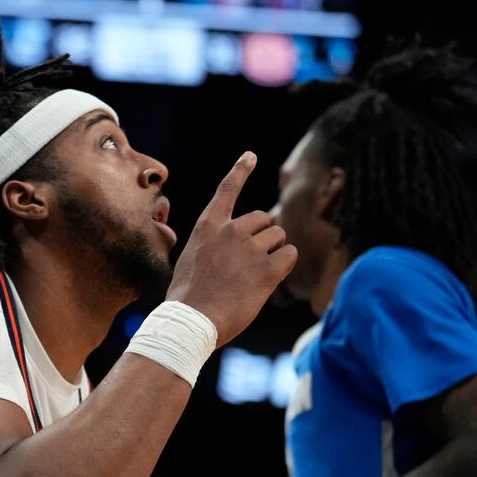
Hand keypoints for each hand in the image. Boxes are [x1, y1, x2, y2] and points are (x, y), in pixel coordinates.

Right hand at [167, 152, 297, 345]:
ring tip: (254, 275)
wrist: (191, 321)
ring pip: (279, 236)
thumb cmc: (188, 297)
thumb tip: (233, 251)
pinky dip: (284, 265)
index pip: (227, 191)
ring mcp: (250, 249)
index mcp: (208, 227)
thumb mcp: (191, 261)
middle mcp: (231, 231)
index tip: (251, 156)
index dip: (240, 171)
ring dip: (273, 252)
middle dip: (264, 236)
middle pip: (265, 218)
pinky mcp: (267, 269)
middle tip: (251, 262)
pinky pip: (289, 255)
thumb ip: (213, 247)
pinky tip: (268, 280)